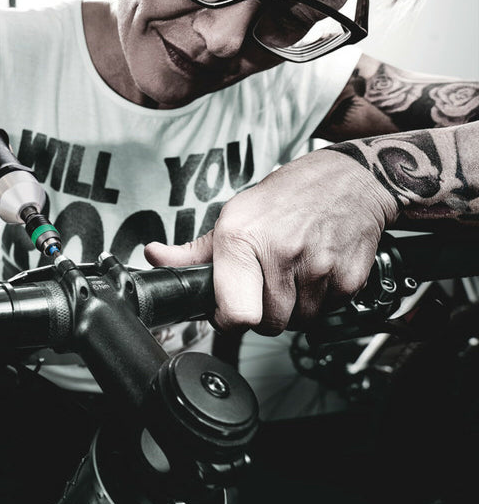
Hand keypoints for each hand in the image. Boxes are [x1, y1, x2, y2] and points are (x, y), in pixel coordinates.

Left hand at [142, 149, 399, 334]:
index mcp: (242, 239)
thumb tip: (154, 256)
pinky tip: (314, 272)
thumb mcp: (234, 215)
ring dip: (292, 308)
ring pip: (298, 322)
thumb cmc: (287, 197)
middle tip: (264, 283)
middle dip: (262, 311)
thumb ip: (194, 250)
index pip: (235, 314)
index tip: (228, 309)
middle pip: (268, 324)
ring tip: (291, 273)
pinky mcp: (349, 279)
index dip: (228, 320)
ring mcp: (319, 268)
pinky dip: (319, 301)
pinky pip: (327, 313)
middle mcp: (281, 253)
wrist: (350, 180)